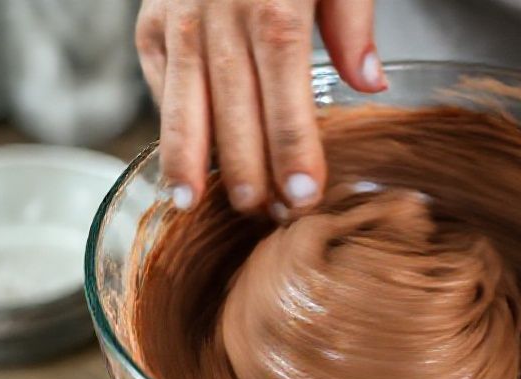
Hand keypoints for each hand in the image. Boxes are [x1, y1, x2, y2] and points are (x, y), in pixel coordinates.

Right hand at [135, 0, 384, 214]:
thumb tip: (370, 84)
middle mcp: (220, 13)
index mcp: (275, 1)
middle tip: (261, 214)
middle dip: (247, 165)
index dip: (292, 142)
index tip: (303, 193)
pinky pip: (159, 80)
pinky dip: (168, 123)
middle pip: (233, 102)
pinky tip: (176, 165)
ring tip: (191, 203)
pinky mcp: (150, 21)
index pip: (284, 84)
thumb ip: (351, 20)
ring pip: (183, 98)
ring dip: (188, 155)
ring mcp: (179, 17)